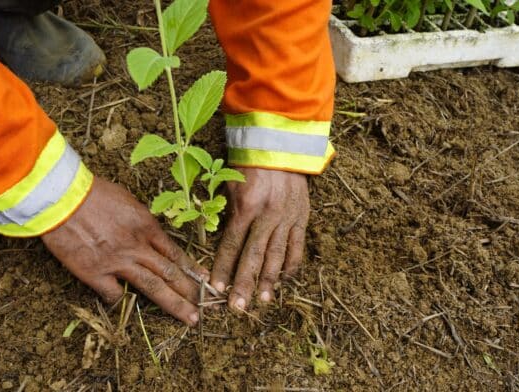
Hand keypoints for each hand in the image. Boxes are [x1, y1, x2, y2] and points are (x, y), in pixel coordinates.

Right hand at [41, 177, 208, 325]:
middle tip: (204, 308)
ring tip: (190, 318)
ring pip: (153, 287)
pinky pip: (114, 294)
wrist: (62, 198)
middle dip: (190, 292)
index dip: (191, 268)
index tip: (205, 280)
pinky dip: (120, 299)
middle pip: (170, 273)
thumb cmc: (92, 192)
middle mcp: (137, 247)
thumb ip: (141, 221)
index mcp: (146, 227)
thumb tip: (149, 232)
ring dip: (174, 304)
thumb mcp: (127, 200)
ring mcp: (118, 262)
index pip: (175, 252)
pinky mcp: (96, 273)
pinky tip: (122, 302)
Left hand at [210, 168, 309, 310]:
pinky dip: (291, 265)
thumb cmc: (248, 165)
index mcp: (246, 207)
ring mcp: (287, 218)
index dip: (223, 268)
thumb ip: (226, 215)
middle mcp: (268, 216)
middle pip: (254, 256)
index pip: (232, 244)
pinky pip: (297, 247)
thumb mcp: (230, 186)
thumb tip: (221, 244)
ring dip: (268, 280)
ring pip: (277, 256)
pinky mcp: (302, 217)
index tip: (216, 288)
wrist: (279, 144)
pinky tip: (284, 281)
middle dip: (244, 283)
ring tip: (262, 301)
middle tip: (238, 307)